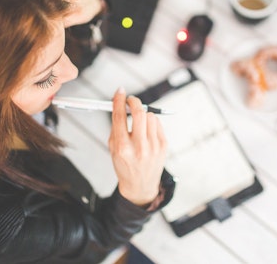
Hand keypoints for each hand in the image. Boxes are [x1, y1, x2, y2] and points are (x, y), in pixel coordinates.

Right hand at [108, 87, 166, 205]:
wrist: (140, 185)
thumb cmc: (125, 165)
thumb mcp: (113, 148)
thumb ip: (116, 126)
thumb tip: (120, 103)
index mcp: (122, 147)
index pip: (119, 116)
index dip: (119, 100)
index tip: (120, 91)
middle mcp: (139, 147)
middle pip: (139, 112)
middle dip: (134, 101)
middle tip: (130, 100)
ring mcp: (153, 146)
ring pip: (150, 116)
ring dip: (143, 114)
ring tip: (139, 123)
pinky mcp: (163, 145)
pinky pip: (158, 123)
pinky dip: (151, 123)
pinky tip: (147, 131)